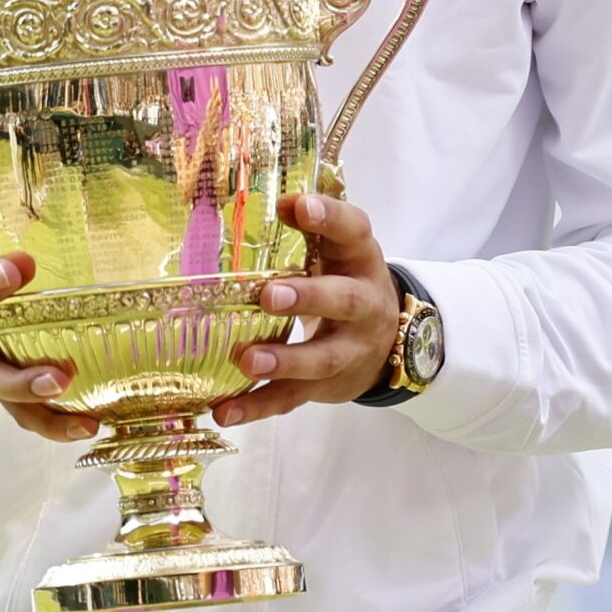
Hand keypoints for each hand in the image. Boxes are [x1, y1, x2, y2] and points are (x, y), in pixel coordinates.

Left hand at [211, 191, 401, 428]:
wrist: (386, 343)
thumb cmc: (345, 281)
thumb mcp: (337, 252)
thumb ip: (308, 229)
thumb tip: (273, 200)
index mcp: (361, 259)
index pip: (353, 231)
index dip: (329, 218)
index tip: (298, 206)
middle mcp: (364, 304)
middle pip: (344, 300)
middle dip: (308, 298)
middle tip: (268, 295)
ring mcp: (349, 349)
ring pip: (322, 358)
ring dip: (284, 360)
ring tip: (248, 360)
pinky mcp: (326, 385)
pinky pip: (293, 398)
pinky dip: (258, 406)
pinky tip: (225, 411)